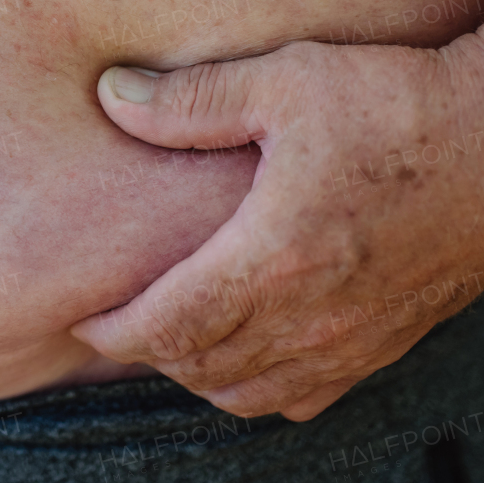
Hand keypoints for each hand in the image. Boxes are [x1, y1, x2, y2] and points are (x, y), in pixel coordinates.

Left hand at [70, 25, 483, 420]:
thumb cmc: (401, 104)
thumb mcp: (287, 82)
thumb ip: (191, 100)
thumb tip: (111, 94)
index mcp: (274, 259)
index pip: (166, 326)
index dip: (112, 331)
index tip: (82, 315)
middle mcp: (310, 318)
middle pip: (197, 367)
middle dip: (145, 351)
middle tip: (117, 318)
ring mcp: (352, 341)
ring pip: (245, 394)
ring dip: (194, 373)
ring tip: (169, 335)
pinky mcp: (386, 344)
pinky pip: (302, 399)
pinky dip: (255, 388)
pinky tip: (243, 353)